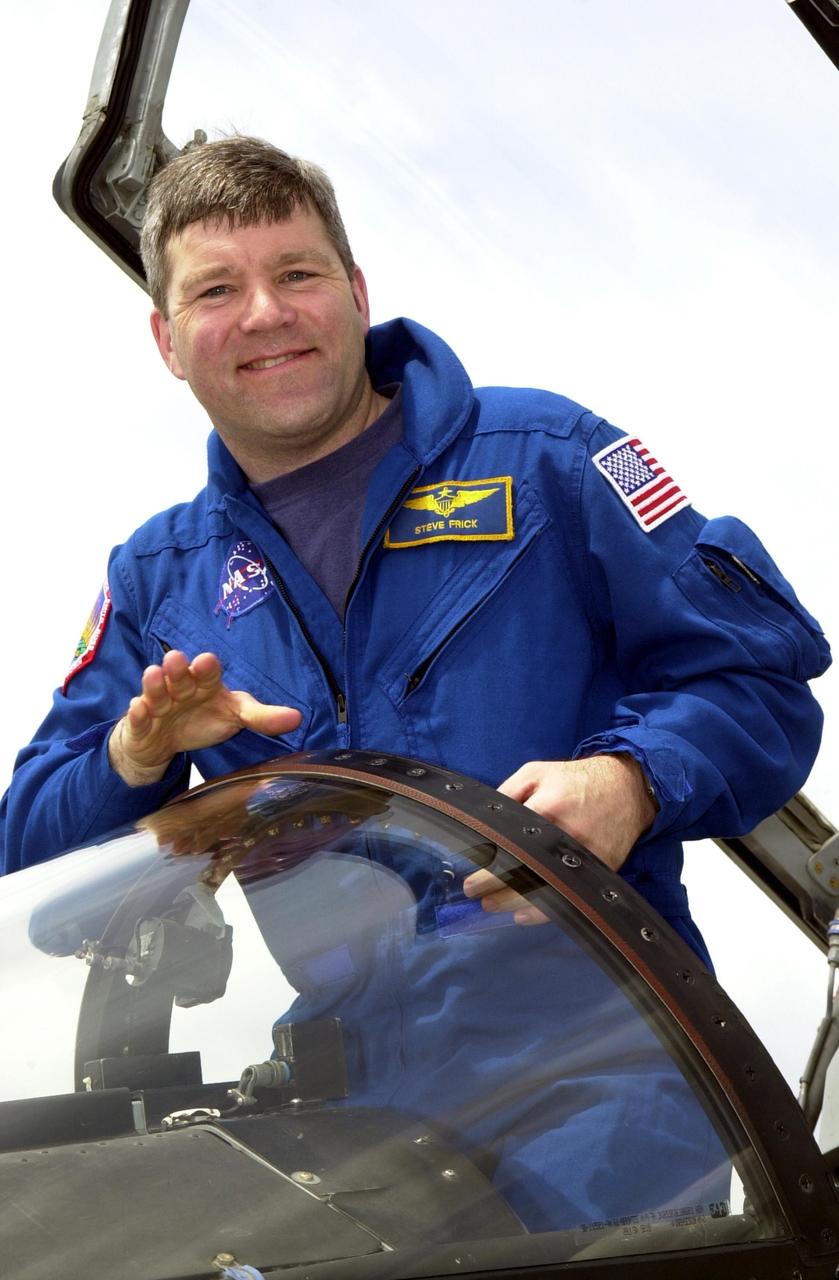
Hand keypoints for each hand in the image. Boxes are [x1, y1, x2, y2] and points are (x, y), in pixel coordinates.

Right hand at [108, 650, 301, 786]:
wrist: (162, 741)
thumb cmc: (203, 719)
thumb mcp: (234, 716)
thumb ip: (262, 717)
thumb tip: (297, 718)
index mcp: (205, 684)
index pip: (207, 673)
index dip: (207, 668)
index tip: (208, 662)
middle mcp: (181, 689)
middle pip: (179, 677)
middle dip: (178, 669)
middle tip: (177, 660)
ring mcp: (159, 704)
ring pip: (156, 692)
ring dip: (155, 684)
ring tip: (154, 675)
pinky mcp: (141, 723)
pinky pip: (138, 717)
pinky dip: (137, 713)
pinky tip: (139, 708)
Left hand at [463, 755, 656, 922]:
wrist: (627, 787)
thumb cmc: (575, 779)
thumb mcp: (535, 773)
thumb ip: (507, 793)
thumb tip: (482, 823)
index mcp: (548, 807)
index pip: (511, 842)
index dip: (488, 863)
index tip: (470, 876)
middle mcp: (567, 835)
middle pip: (526, 871)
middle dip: (496, 887)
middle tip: (475, 893)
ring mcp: (586, 856)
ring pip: (546, 888)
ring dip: (515, 902)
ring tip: (493, 905)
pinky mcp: (601, 870)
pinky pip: (569, 895)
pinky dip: (545, 909)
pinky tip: (524, 914)